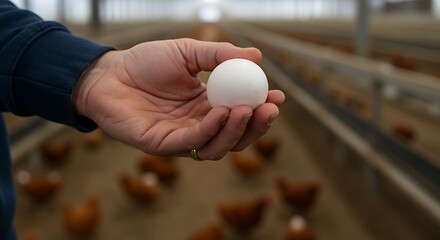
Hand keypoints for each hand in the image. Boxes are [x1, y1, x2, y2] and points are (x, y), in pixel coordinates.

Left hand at [73, 38, 284, 159]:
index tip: (277, 96)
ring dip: (237, 131)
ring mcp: (183, 138)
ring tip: (247, 109)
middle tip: (269, 108)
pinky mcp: (164, 146)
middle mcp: (199, 125)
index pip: (241, 114)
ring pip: (218, 145)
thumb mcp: (188, 51)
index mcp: (208, 105)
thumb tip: (257, 57)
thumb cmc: (145, 62)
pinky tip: (220, 112)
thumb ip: (219, 55)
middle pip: (236, 135)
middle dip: (256, 126)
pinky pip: (193, 142)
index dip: (261, 109)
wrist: (108, 73)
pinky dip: (210, 130)